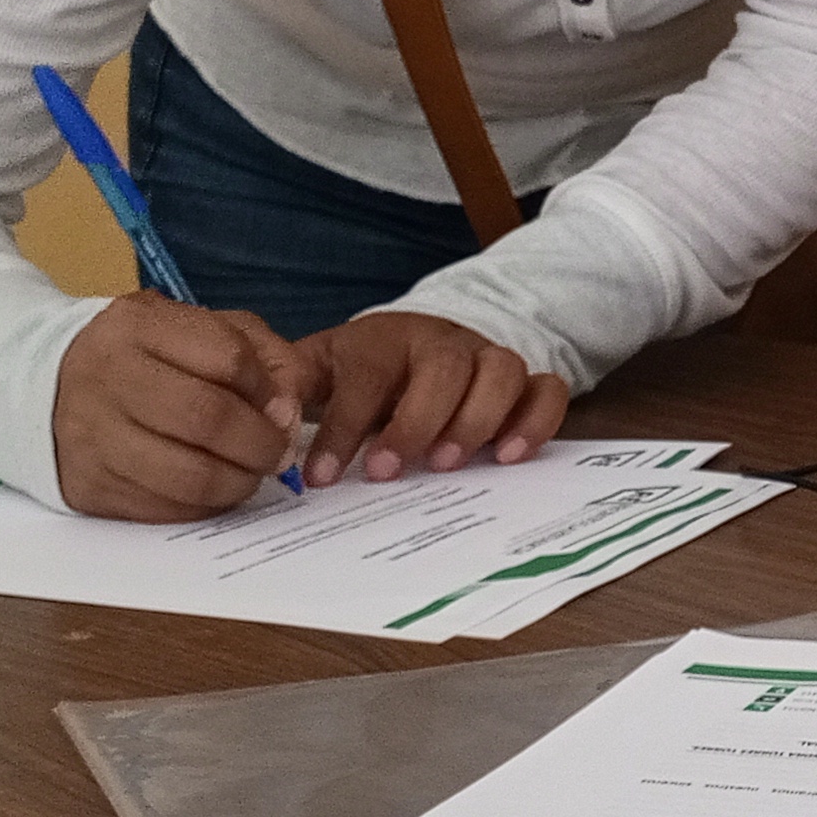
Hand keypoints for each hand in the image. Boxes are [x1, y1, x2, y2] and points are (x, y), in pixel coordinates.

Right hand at [52, 294, 313, 520]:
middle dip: (261, 443)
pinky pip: (165, 509)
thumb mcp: (193, 327)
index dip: (269, 388)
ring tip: (249, 473)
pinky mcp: (89, 487)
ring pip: (190, 476)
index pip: (227, 357)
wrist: (47, 387)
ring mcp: (93, 437)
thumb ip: (257, 352)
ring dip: (239, 482)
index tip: (280, 405)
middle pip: (209, 419)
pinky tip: (213, 488)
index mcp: (138, 326)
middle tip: (277, 452)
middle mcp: (108, 378)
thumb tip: (287, 411)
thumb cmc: (141, 356)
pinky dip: (205, 506)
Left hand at [297, 309, 569, 486]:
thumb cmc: (364, 369)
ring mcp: (486, 358)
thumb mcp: (321, 369)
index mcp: (384, 340)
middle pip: (443, 366)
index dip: (346, 425)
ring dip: (476, 419)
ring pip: (501, 369)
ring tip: (448, 465)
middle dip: (415, 421)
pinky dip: (536, 420)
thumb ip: (292, 386)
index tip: (325, 476)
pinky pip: (548, 388)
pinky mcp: (523, 381)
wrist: (415, 341)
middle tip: (389, 471)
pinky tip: (510, 456)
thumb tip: (268, 415)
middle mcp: (442, 342)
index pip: (367, 374)